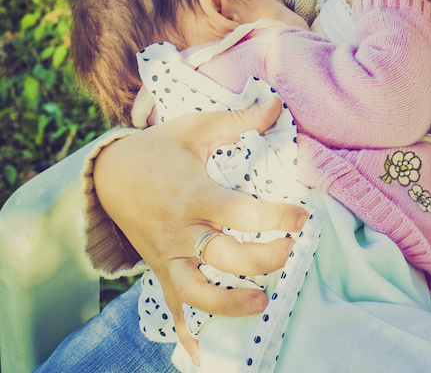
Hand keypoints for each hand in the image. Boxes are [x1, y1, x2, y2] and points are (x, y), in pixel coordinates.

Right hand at [93, 97, 309, 364]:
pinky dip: (189, 333)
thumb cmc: (159, 149)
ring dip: (230, 303)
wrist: (107, 176)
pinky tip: (205, 357)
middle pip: (225, 257)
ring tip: (263, 302)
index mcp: (193, 194)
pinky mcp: (160, 271)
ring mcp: (168, 256)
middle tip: (291, 252)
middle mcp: (180, 231)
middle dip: (264, 260)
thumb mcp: (196, 128)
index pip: (240, 214)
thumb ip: (238, 120)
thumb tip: (276, 102)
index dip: (277, 218)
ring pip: (197, 291)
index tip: (304, 217)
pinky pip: (174, 307)